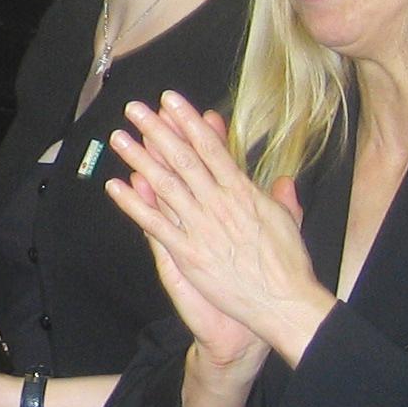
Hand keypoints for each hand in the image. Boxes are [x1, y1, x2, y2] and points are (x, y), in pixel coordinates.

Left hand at [106, 92, 325, 362]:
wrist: (284, 304)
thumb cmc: (289, 267)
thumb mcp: (291, 224)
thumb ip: (282, 199)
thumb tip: (283, 180)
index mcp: (243, 193)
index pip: (211, 149)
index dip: (189, 123)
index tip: (171, 102)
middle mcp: (219, 204)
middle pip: (183, 159)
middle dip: (158, 131)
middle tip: (136, 109)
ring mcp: (202, 227)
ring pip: (165, 185)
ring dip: (140, 159)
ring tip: (120, 138)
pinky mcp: (188, 253)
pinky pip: (156, 224)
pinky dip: (135, 204)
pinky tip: (117, 187)